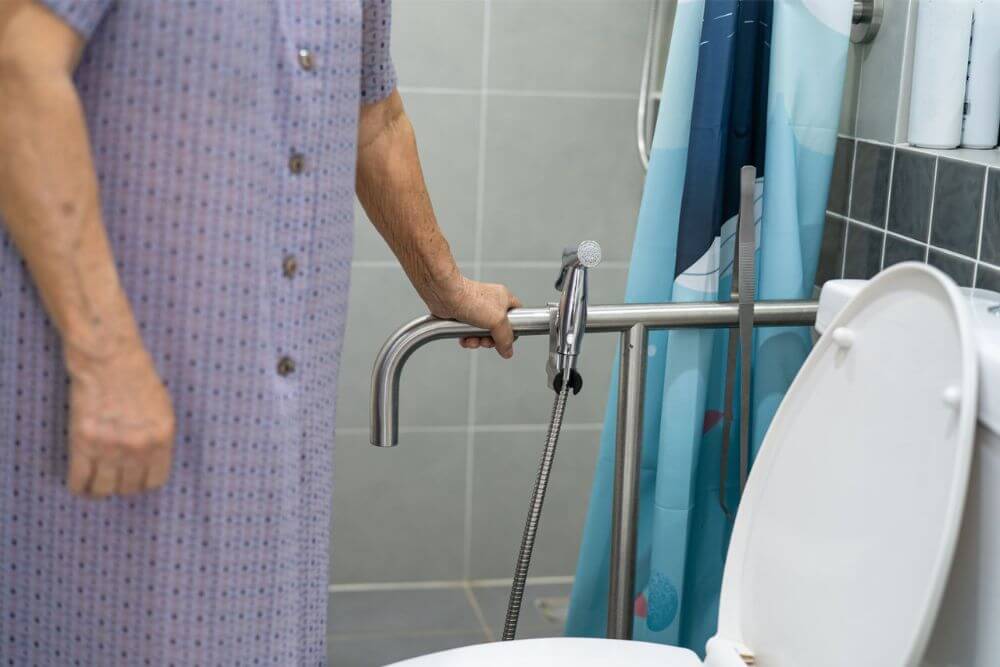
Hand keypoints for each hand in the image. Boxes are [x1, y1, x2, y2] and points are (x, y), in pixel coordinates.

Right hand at [64, 336, 174, 497]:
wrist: (108, 359)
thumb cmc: (137, 379)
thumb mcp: (162, 410)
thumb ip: (158, 439)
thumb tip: (151, 465)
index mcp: (162, 439)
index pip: (154, 481)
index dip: (142, 482)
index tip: (133, 478)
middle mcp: (138, 447)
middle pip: (128, 488)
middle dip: (120, 484)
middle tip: (112, 476)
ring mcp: (110, 447)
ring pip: (103, 490)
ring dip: (99, 488)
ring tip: (95, 480)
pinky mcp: (83, 443)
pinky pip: (80, 481)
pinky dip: (79, 486)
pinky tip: (80, 480)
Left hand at [423, 275, 521, 358]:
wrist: (445, 295)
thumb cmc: (471, 299)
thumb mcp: (497, 321)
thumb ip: (505, 338)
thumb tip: (508, 352)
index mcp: (504, 299)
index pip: (517, 316)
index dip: (513, 330)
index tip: (506, 339)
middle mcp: (491, 303)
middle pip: (498, 330)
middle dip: (491, 340)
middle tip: (486, 341)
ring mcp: (477, 310)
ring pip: (482, 333)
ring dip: (477, 341)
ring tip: (472, 339)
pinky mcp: (463, 316)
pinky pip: (469, 333)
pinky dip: (467, 339)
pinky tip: (464, 338)